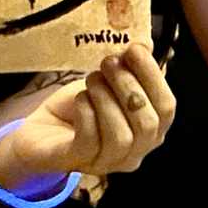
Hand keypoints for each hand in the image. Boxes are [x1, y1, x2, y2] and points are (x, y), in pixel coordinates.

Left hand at [0, 45, 175, 184]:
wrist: (42, 132)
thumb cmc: (82, 108)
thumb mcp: (109, 84)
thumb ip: (130, 69)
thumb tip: (144, 45)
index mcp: (151, 130)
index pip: (166, 107)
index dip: (154, 77)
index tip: (136, 49)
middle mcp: (135, 151)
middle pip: (147, 124)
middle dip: (129, 87)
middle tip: (109, 63)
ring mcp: (108, 161)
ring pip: (120, 136)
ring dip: (106, 99)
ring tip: (93, 79)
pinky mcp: (79, 161)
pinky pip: (90, 140)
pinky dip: (87, 113)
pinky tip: (80, 98)